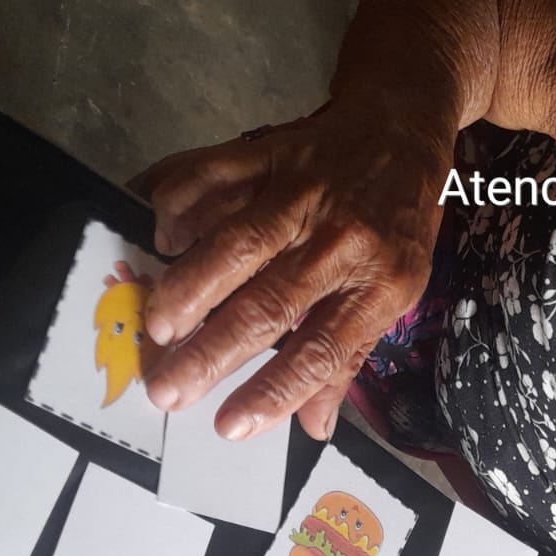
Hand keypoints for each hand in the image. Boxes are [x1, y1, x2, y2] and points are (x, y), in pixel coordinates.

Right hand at [133, 98, 454, 439]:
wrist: (400, 128)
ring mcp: (301, 193)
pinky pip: (212, 176)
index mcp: (378, 284)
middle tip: (167, 388)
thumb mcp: (395, 291)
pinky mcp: (267, 151)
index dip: (275, 391)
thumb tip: (313, 428)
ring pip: (239, 243)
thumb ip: (349, 357)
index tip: (230, 426)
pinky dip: (177, 203)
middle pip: (271, 303)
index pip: (323, 350)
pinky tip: (155, 236)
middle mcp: (340, 240)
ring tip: (156, 326)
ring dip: (191, 286)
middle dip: (213, 351)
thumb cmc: (394, 224)